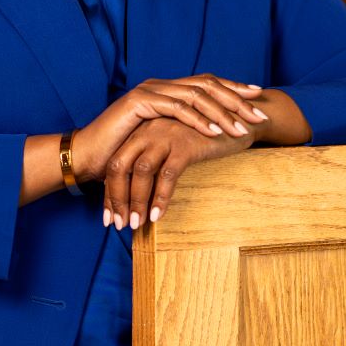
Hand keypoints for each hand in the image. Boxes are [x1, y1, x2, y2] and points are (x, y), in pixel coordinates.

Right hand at [71, 75, 267, 184]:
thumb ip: (182, 132)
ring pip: (195, 95)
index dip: (234, 89)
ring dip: (222, 112)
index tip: (259, 98)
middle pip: (207, 85)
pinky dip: (198, 120)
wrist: (90, 156)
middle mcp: (161, 85)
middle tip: (259, 116)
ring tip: (241, 128)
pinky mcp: (139, 102)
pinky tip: (215, 131)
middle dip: (236, 100)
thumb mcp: (161, 140)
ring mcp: (150, 91)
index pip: (207, 84)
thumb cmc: (124, 152)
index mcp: (168, 90)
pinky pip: (176, 108)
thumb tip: (214, 135)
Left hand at [100, 116, 257, 230]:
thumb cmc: (203, 138)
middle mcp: (147, 130)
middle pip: (119, 165)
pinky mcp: (185, 143)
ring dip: (136, 201)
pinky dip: (160, 197)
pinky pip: (167, 174)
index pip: (115, 164)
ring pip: (140, 171)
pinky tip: (158, 215)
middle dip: (116, 198)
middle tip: (118, 224)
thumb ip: (156, 162)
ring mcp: (165, 134)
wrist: (237, 120)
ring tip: (136, 224)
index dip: (110, 193)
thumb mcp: (173, 147)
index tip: (108, 218)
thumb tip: (140, 196)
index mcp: (140, 131)